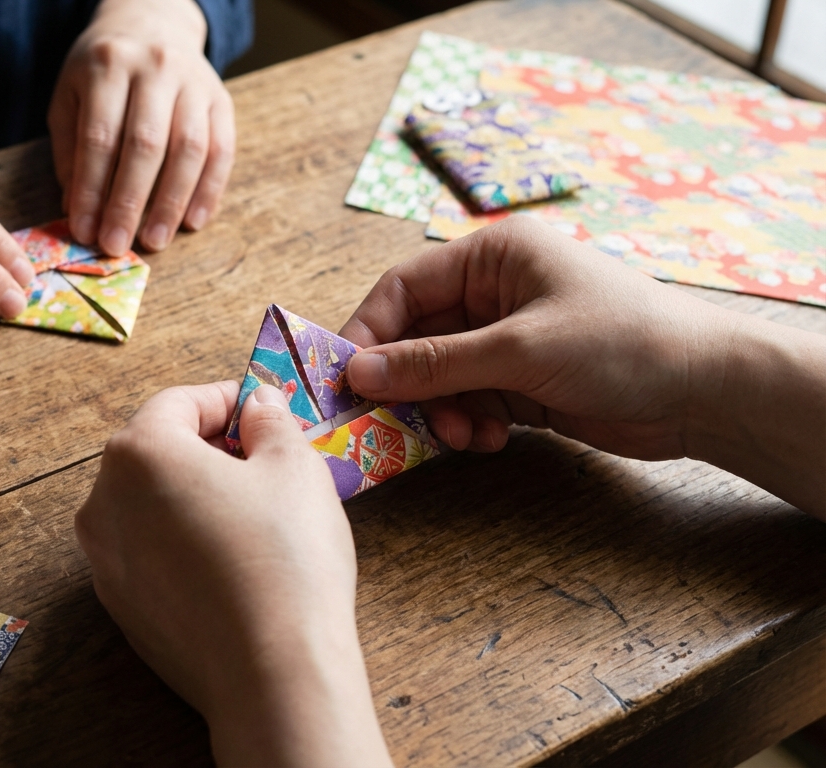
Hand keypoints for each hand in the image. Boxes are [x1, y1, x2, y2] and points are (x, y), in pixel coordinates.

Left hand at [49, 0, 234, 255]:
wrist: (152, 24)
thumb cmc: (102, 71)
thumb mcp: (70, 97)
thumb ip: (70, 151)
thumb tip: (77, 210)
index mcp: (108, 66)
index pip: (100, 137)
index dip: (92, 189)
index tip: (84, 230)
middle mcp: (156, 69)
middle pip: (146, 145)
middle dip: (129, 202)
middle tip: (118, 244)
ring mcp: (194, 82)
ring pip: (189, 149)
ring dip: (172, 202)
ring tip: (154, 240)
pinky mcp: (222, 99)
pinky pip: (222, 150)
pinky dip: (209, 191)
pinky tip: (193, 221)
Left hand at [76, 381, 392, 766]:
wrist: (271, 675)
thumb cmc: (285, 559)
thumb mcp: (294, 468)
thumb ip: (270, 423)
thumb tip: (257, 406)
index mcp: (138, 454)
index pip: (178, 403)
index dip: (225, 399)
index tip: (261, 409)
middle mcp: (102, 504)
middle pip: (155, 453)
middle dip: (206, 447)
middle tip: (262, 459)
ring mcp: (104, 562)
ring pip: (148, 506)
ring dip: (192, 496)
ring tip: (252, 512)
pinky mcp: (120, 609)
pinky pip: (150, 554)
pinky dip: (182, 544)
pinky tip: (232, 562)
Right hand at [339, 216, 825, 516]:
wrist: (705, 392)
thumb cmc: (620, 343)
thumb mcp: (518, 351)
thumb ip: (434, 363)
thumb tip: (358, 372)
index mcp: (493, 256)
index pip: (403, 287)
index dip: (368, 332)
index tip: (346, 379)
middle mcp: (494, 292)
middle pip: (415, 337)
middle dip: (407, 382)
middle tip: (391, 422)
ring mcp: (507, 339)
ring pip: (438, 376)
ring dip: (439, 410)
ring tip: (461, 435)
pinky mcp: (521, 381)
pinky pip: (467, 401)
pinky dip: (466, 423)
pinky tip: (489, 439)